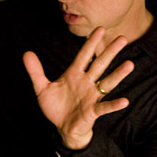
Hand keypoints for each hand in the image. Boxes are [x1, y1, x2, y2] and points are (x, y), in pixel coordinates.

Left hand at [23, 27, 133, 149]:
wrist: (62, 127)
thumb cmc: (56, 107)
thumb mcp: (42, 88)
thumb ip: (35, 71)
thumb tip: (26, 53)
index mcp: (74, 74)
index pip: (84, 55)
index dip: (91, 43)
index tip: (100, 29)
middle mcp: (86, 82)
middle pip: (100, 64)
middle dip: (110, 51)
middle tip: (123, 38)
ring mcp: (91, 96)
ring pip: (107, 83)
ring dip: (118, 74)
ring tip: (130, 64)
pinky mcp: (93, 111)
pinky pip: (105, 107)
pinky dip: (114, 104)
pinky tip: (124, 101)